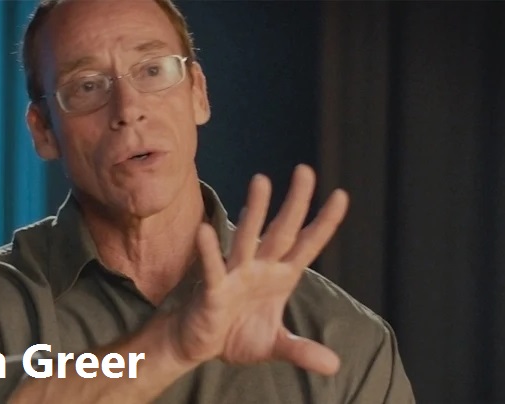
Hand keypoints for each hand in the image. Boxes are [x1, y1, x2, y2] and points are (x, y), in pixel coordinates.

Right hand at [171, 164, 348, 374]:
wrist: (197, 345)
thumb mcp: (274, 345)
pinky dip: (209, 252)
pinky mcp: (212, 290)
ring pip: (247, 238)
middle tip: (306, 171)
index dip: (325, 223)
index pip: (307, 245)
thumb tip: (334, 366)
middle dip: (295, 203)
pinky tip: (204, 231)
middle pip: (281, 231)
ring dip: (255, 212)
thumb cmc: (234, 335)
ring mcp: (235, 276)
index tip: (341, 195)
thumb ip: (301, 350)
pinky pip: (211, 268)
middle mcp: (260, 269)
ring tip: (261, 181)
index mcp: (280, 277)